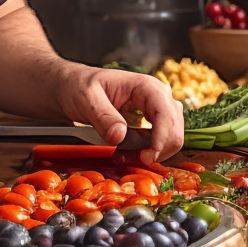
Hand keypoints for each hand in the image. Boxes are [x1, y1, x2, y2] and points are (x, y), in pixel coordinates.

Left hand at [56, 64, 183, 164]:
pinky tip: (138, 154)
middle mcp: (156, 96)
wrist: (72, 88)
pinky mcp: (150, 121)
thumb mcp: (86, 99)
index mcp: (145, 86)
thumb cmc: (78, 87)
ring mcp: (155, 108)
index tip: (147, 157)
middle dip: (162, 147)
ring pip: (173, 134)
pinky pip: (162, 138)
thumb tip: (120, 137)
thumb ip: (103, 117)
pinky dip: (154, 150)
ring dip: (159, 151)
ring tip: (136, 158)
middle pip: (175, 126)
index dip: (162, 137)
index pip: (165, 112)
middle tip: (139, 160)